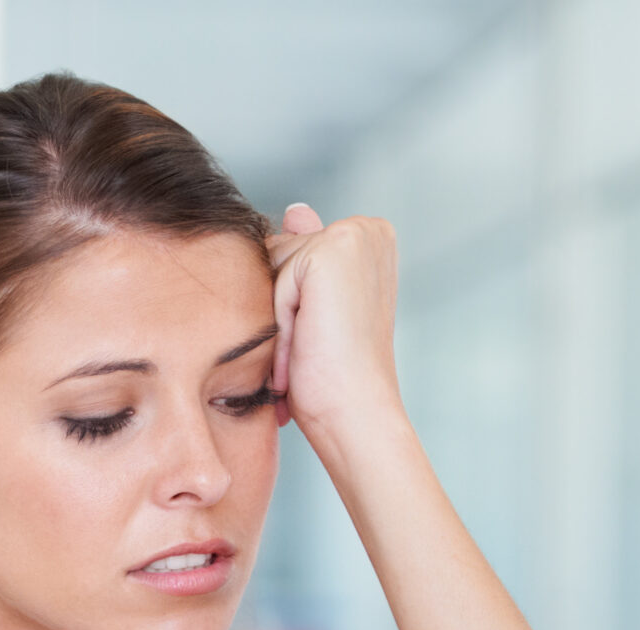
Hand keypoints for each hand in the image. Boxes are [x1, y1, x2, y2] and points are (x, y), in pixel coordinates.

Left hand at [265, 203, 402, 436]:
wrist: (353, 410)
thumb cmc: (333, 371)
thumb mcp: (314, 305)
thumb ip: (306, 251)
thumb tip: (296, 208)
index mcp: (369, 237)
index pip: (290, 249)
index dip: (290, 302)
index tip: (324, 334)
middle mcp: (367, 229)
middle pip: (276, 252)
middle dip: (281, 308)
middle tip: (317, 345)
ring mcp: (352, 235)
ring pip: (270, 266)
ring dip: (278, 318)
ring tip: (310, 347)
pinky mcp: (332, 250)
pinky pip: (273, 281)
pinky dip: (281, 321)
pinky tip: (307, 343)